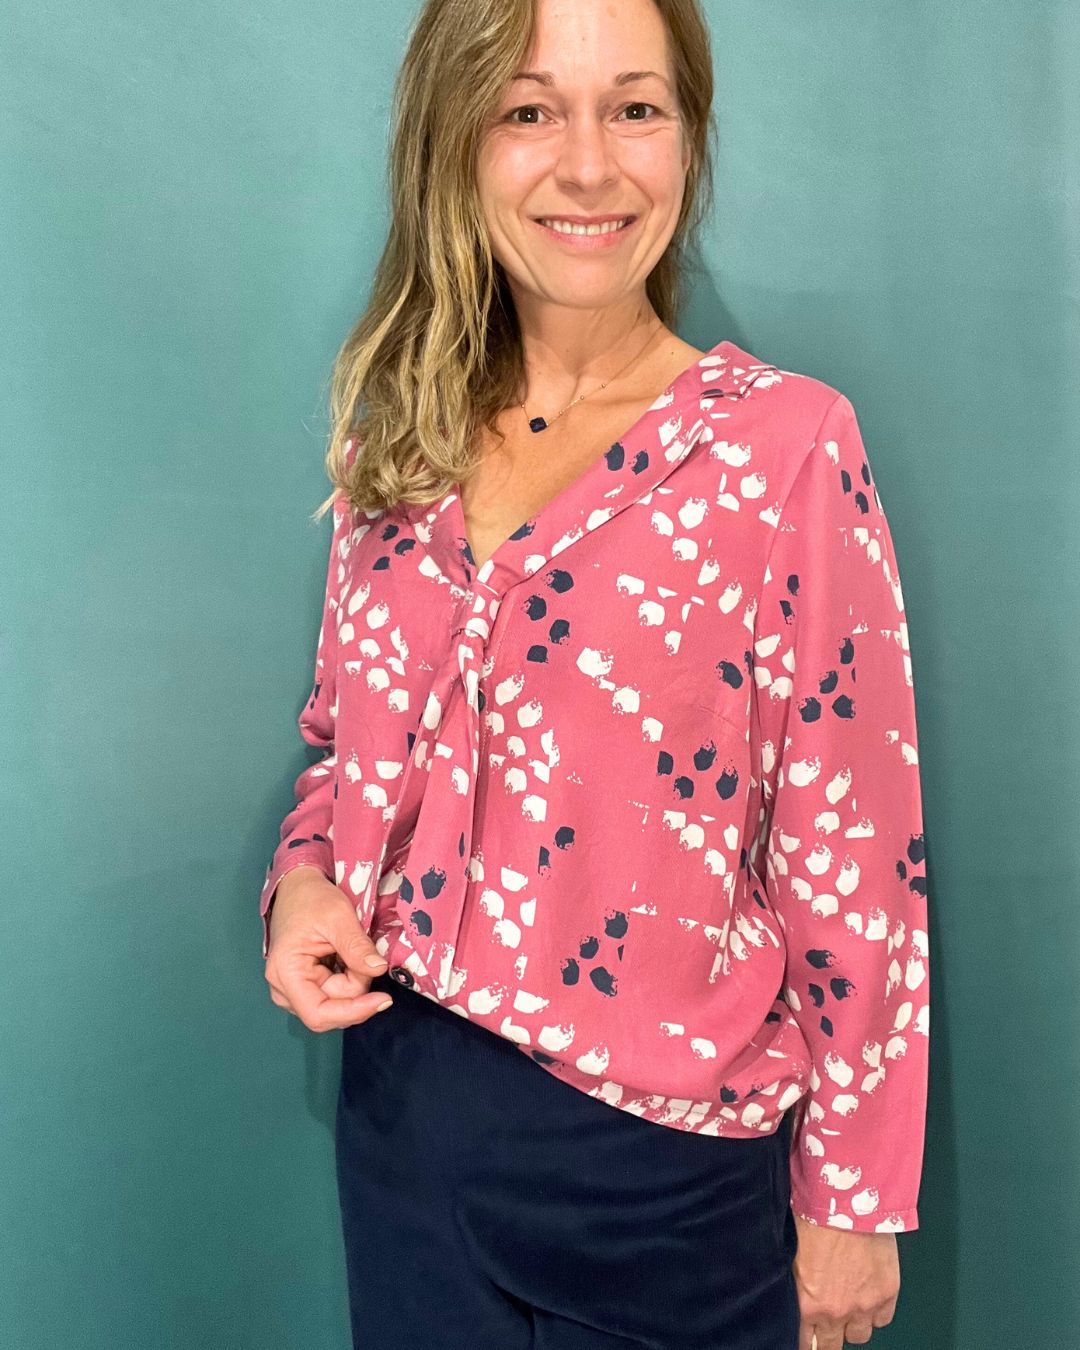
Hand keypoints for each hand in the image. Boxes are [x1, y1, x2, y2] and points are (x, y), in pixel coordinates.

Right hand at [263, 866, 392, 1030]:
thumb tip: (378, 970)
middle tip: (365, 954)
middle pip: (332, 1009)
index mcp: (285, 973)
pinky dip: (349, 980)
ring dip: (354, 983)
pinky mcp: (305, 987)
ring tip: (352, 951)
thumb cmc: (311, 899)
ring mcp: (293, 991)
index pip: (319, 1014)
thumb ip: (356, 946)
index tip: (383, 999)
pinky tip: (346, 959)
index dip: (354, 1012)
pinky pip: (335, 996)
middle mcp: (284, 989)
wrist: (297, 888)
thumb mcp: (338, 916)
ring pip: (337, 1004)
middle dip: (357, 987)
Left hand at [792, 1214, 899, 1347]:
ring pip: (859, 1335)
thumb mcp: (795, 1255)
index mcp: (809, 1303)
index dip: (806, 1338)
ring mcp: (865, 1305)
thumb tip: (800, 1294)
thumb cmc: (815, 1219)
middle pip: (832, 1346)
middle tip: (827, 1325)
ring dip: (853, 1324)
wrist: (849, 1202)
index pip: (806, 1341)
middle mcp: (837, 1312)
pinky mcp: (887, 1293)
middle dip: (828, 1337)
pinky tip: (869, 1297)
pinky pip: (883, 1320)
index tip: (807, 1334)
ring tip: (849, 1306)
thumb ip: (799, 1284)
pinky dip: (876, 1312)